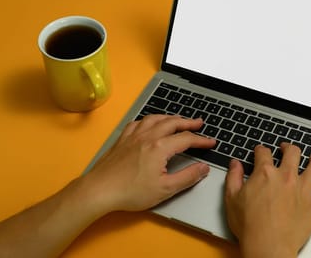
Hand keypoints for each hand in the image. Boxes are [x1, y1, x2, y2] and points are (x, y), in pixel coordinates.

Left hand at [81, 115, 215, 212]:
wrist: (99, 190)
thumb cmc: (131, 192)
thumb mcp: (165, 189)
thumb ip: (188, 177)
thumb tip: (203, 168)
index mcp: (160, 148)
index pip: (187, 139)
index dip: (202, 140)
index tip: (211, 142)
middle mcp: (148, 137)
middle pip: (172, 123)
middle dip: (188, 122)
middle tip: (198, 123)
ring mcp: (133, 136)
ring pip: (155, 119)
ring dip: (169, 117)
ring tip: (178, 120)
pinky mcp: (122, 140)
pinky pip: (138, 123)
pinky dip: (149, 120)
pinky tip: (150, 124)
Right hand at [225, 143, 310, 257]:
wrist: (268, 245)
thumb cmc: (250, 226)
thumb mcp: (232, 199)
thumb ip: (233, 178)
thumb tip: (235, 164)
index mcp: (265, 173)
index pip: (264, 153)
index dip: (261, 150)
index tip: (261, 151)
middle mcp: (287, 176)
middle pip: (293, 152)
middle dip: (288, 148)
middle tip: (286, 149)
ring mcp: (303, 189)